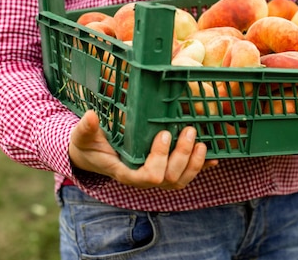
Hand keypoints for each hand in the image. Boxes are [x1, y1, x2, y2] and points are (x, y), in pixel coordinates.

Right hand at [69, 110, 217, 189]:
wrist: (93, 155)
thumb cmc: (89, 145)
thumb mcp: (83, 136)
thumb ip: (86, 128)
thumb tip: (90, 116)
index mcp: (126, 172)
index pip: (148, 176)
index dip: (160, 158)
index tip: (164, 134)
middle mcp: (143, 178)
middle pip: (170, 178)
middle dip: (182, 155)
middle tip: (188, 131)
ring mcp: (156, 177)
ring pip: (181, 181)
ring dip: (195, 163)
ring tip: (201, 142)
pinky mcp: (165, 170)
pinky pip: (186, 174)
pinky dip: (201, 167)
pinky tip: (214, 158)